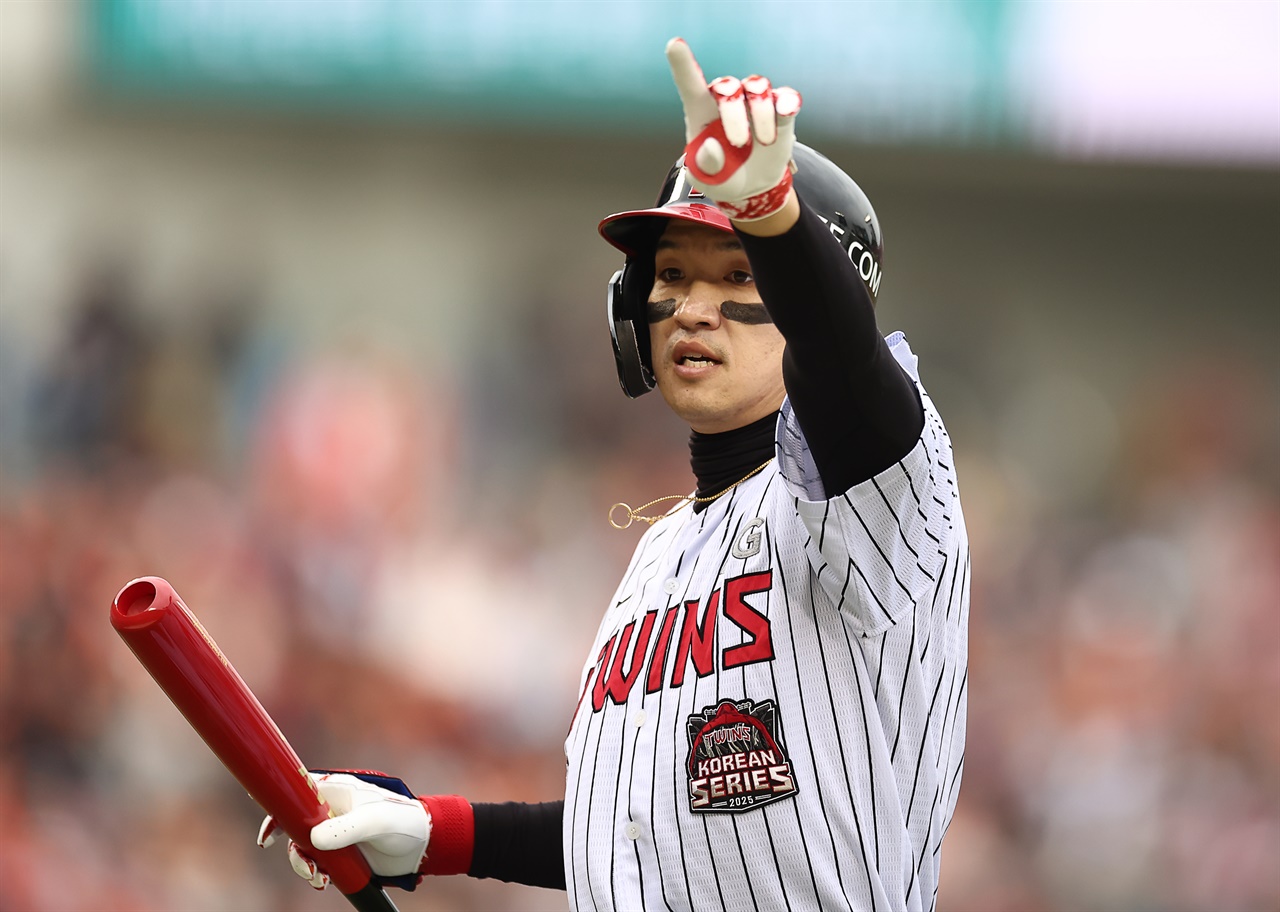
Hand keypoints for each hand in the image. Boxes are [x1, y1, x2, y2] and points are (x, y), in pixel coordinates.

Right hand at [257, 771, 429, 890]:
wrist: (422, 847)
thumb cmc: (403, 822)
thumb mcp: (375, 822)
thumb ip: (346, 829)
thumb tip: (314, 839)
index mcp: (337, 791)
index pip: (299, 791)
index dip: (279, 804)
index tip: (269, 829)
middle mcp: (330, 810)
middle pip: (294, 824)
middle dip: (290, 846)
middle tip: (304, 864)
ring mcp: (334, 832)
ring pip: (303, 847)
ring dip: (304, 865)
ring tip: (319, 877)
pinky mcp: (339, 852)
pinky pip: (316, 863)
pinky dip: (315, 874)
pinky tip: (325, 882)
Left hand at [666, 37, 801, 221]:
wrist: (753, 188)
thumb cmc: (722, 177)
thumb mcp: (706, 180)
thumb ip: (704, 165)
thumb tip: (712, 144)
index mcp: (701, 112)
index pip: (690, 83)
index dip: (682, 64)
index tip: (674, 45)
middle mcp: (727, 101)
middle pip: (728, 87)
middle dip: (734, 114)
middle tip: (740, 144)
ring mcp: (755, 102)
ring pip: (758, 87)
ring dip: (762, 114)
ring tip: (765, 142)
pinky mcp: (780, 110)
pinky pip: (786, 96)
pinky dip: (788, 102)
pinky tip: (786, 112)